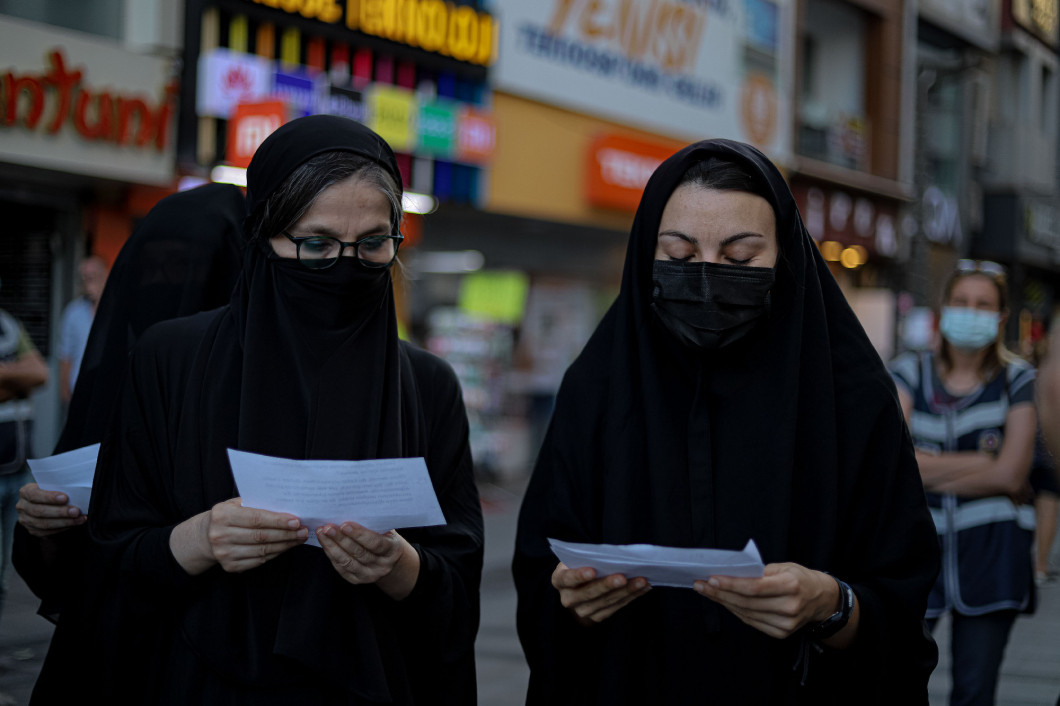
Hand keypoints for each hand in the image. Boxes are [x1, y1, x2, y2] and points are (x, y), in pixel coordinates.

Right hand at [16, 483, 86, 536]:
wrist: (45, 504)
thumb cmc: (51, 492)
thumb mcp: (52, 486)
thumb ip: (59, 488)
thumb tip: (76, 492)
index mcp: (26, 492)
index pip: (34, 495)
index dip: (49, 497)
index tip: (65, 498)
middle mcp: (22, 506)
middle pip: (40, 511)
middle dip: (60, 512)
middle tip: (76, 511)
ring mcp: (26, 520)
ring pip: (44, 524)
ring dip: (64, 522)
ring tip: (79, 519)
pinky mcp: (32, 530)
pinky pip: (47, 532)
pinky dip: (63, 528)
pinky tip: (74, 524)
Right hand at [199, 497, 307, 572]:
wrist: (204, 537)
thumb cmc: (227, 516)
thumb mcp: (235, 504)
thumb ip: (256, 503)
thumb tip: (286, 506)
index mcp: (223, 515)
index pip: (256, 519)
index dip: (278, 521)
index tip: (296, 521)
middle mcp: (221, 535)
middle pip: (261, 536)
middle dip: (286, 534)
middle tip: (303, 531)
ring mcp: (224, 553)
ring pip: (262, 550)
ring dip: (284, 545)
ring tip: (298, 538)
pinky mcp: (230, 566)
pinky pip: (259, 561)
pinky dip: (275, 553)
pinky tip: (285, 547)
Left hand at [317, 522, 419, 599]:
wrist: (389, 559)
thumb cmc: (384, 536)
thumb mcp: (385, 529)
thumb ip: (373, 523)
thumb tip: (352, 509)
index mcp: (392, 550)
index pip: (376, 543)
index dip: (359, 535)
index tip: (344, 524)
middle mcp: (382, 565)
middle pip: (359, 553)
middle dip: (341, 539)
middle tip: (328, 527)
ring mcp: (369, 575)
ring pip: (348, 562)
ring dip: (332, 547)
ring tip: (322, 533)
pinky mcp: (356, 580)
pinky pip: (341, 568)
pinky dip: (331, 555)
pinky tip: (325, 543)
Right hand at [551, 562, 650, 625]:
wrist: (577, 586)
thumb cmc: (580, 565)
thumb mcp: (578, 558)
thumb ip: (589, 558)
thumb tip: (614, 556)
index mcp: (559, 580)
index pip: (568, 578)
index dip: (579, 576)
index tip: (593, 571)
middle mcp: (568, 599)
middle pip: (589, 593)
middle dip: (608, 585)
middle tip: (623, 577)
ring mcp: (582, 611)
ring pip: (605, 602)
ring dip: (626, 591)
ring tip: (641, 581)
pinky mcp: (596, 617)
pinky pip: (615, 608)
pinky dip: (631, 597)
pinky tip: (643, 588)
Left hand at [693, 563, 837, 639]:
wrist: (821, 600)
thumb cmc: (800, 578)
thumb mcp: (784, 566)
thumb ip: (759, 571)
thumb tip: (731, 573)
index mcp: (791, 586)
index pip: (754, 587)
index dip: (731, 584)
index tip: (711, 578)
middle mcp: (790, 607)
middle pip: (746, 602)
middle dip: (720, 593)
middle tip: (701, 584)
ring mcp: (786, 624)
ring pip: (746, 613)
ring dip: (723, 602)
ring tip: (707, 592)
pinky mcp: (781, 633)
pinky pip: (751, 621)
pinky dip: (735, 611)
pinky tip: (723, 602)